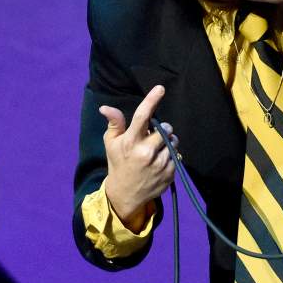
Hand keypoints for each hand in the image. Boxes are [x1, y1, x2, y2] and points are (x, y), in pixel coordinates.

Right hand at [99, 85, 178, 231]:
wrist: (125, 194)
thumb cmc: (118, 163)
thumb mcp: (111, 143)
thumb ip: (114, 124)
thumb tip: (105, 107)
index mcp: (131, 142)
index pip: (142, 116)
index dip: (152, 100)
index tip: (160, 88)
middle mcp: (146, 152)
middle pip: (165, 129)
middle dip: (162, 129)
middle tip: (153, 137)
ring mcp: (159, 164)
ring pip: (173, 142)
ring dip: (167, 143)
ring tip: (156, 150)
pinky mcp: (169, 174)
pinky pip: (177, 156)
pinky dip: (170, 156)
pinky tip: (159, 163)